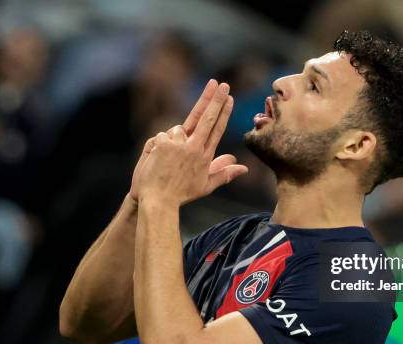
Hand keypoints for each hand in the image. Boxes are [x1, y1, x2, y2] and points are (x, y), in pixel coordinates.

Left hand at [137, 82, 247, 205]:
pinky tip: (158, 160)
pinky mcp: (164, 144)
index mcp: (205, 156)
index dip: (223, 112)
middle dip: (215, 100)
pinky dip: (160, 144)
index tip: (229, 97)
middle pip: (207, 118)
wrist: (158, 201)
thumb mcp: (205, 186)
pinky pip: (163, 136)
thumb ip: (225, 173)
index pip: (217, 129)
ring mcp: (179, 145)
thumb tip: (244, 168)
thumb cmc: (181, 195)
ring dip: (173, 140)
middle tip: (223, 84)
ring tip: (168, 162)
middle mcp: (195, 148)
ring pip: (178, 130)